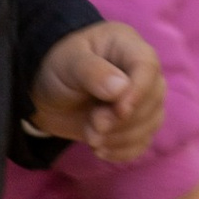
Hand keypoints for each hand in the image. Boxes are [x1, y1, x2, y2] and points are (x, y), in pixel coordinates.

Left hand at [30, 20, 164, 161]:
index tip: (119, 110)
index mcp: (127, 47)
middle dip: (123, 119)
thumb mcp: (68, 63)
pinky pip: (142, 142)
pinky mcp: (135, 125)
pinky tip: (99, 150)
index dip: (138, 91)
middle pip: (153, 98)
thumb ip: (92, 72)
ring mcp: (141, 100)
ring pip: (151, 123)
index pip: (148, 66)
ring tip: (91, 136)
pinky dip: (122, 151)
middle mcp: (141, 73)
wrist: (46, 95)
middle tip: (93, 123)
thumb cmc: (58, 68)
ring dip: (120, 137)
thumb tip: (121, 89)